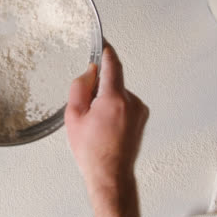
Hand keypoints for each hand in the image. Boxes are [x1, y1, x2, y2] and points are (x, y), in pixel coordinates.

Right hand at [65, 40, 148, 216]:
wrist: (110, 174)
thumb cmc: (93, 152)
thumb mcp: (73, 117)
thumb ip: (80, 87)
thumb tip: (89, 73)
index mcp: (114, 99)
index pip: (113, 65)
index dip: (106, 51)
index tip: (103, 43)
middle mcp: (132, 102)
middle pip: (113, 82)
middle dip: (98, 88)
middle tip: (87, 109)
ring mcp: (140, 111)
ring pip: (118, 93)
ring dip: (106, 100)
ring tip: (97, 124)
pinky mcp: (142, 118)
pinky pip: (125, 103)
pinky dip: (115, 108)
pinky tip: (107, 126)